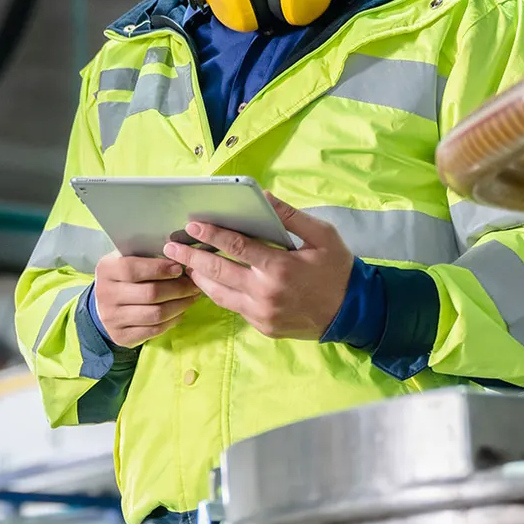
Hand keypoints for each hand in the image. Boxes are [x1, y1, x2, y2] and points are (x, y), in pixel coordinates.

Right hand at [90, 253, 201, 347]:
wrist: (103, 305)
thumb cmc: (123, 276)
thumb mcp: (127, 259)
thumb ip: (147, 255)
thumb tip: (179, 255)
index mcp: (106, 269)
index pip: (133, 269)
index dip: (160, 269)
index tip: (180, 268)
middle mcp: (105, 294)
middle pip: (150, 293)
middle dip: (178, 288)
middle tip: (194, 284)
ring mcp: (112, 318)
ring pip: (156, 314)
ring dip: (180, 305)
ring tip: (191, 297)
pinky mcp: (121, 336)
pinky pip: (154, 330)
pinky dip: (172, 320)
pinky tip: (180, 311)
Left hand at [163, 194, 355, 339]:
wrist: (353, 313)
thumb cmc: (338, 269)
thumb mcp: (321, 236)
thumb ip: (289, 216)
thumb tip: (263, 196)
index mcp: (280, 267)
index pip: (236, 247)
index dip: (212, 234)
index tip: (192, 225)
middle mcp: (266, 292)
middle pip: (218, 272)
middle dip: (191, 258)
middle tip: (170, 246)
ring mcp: (262, 313)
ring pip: (219, 294)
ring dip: (199, 278)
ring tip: (184, 264)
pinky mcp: (262, 326)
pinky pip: (233, 307)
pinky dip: (219, 293)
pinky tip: (209, 281)